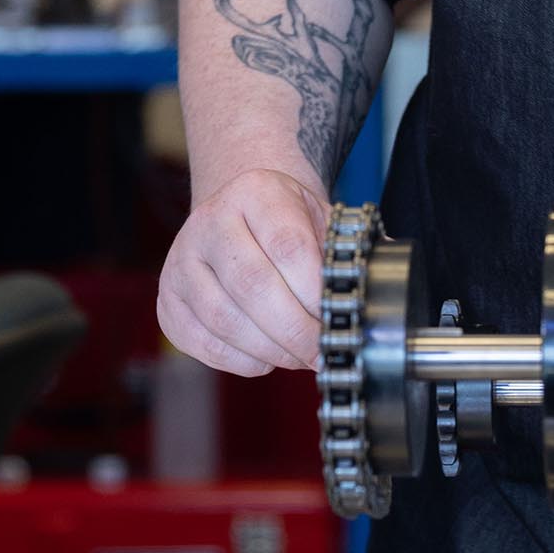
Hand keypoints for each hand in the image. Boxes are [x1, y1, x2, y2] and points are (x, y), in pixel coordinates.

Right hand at [157, 168, 330, 375]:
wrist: (238, 212)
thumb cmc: (287, 221)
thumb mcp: (319, 216)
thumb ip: (349, 250)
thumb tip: (384, 290)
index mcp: (255, 192)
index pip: (288, 246)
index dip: (315, 291)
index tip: (338, 318)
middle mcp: (210, 222)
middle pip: (253, 287)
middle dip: (296, 330)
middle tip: (323, 351)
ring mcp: (181, 263)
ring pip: (225, 320)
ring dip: (271, 349)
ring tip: (301, 356)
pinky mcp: (168, 302)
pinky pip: (205, 343)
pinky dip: (242, 360)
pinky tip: (268, 355)